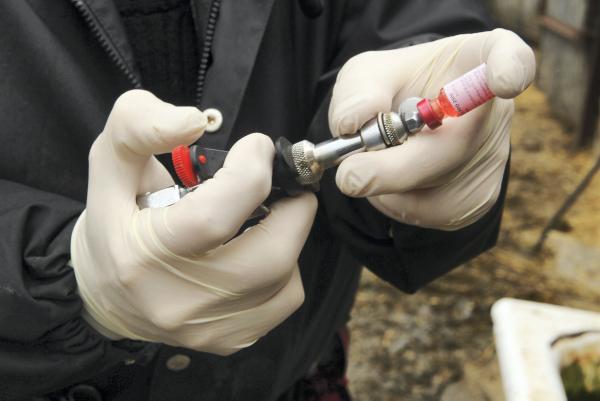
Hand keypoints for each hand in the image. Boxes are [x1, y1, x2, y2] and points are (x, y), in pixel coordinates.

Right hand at [71, 90, 316, 354]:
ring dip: (288, 236)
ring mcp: (208, 328)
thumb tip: (195, 121)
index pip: (215, 217)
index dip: (252, 171)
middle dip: (292, 208)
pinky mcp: (230, 339)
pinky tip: (257, 251)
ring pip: (286, 278)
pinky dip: (284, 267)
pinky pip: (285, 299)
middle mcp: (178, 303)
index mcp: (142, 257)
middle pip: (271, 255)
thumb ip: (140, 127)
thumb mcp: (110, 162)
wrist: (106, 294)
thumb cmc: (114, 223)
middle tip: (281, 185)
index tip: (256, 148)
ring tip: (264, 215)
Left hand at [328, 29, 534, 229]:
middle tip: (349, 175)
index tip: (503, 80)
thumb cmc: (391, 90)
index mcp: (475, 62)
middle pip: (455, 147)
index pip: (510, 57)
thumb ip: (357, 92)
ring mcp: (491, 159)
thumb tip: (350, 126)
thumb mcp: (367, 76)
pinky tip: (391, 177)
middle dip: (394, 168)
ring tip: (378, 157)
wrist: (404, 121)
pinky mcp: (478, 199)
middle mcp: (495, 111)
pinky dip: (395, 202)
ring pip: (435, 191)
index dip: (510, 68)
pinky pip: (429, 213)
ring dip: (385, 186)